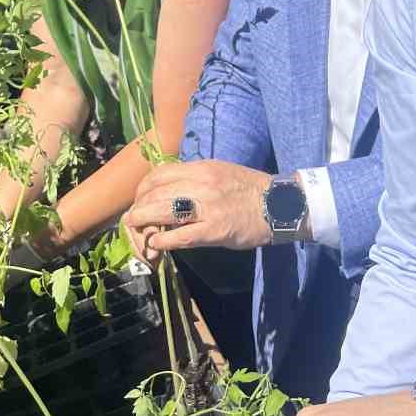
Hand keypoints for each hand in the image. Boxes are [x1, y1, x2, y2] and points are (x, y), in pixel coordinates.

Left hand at [123, 161, 274, 264]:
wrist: (279, 205)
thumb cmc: (249, 188)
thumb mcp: (220, 171)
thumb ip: (194, 177)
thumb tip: (169, 188)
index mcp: (201, 168)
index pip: (158, 174)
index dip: (143, 188)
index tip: (141, 199)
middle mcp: (201, 184)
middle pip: (154, 193)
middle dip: (138, 208)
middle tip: (136, 220)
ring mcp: (207, 208)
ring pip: (160, 212)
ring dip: (142, 224)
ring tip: (140, 233)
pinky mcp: (214, 231)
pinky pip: (178, 237)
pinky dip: (162, 242)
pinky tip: (157, 246)